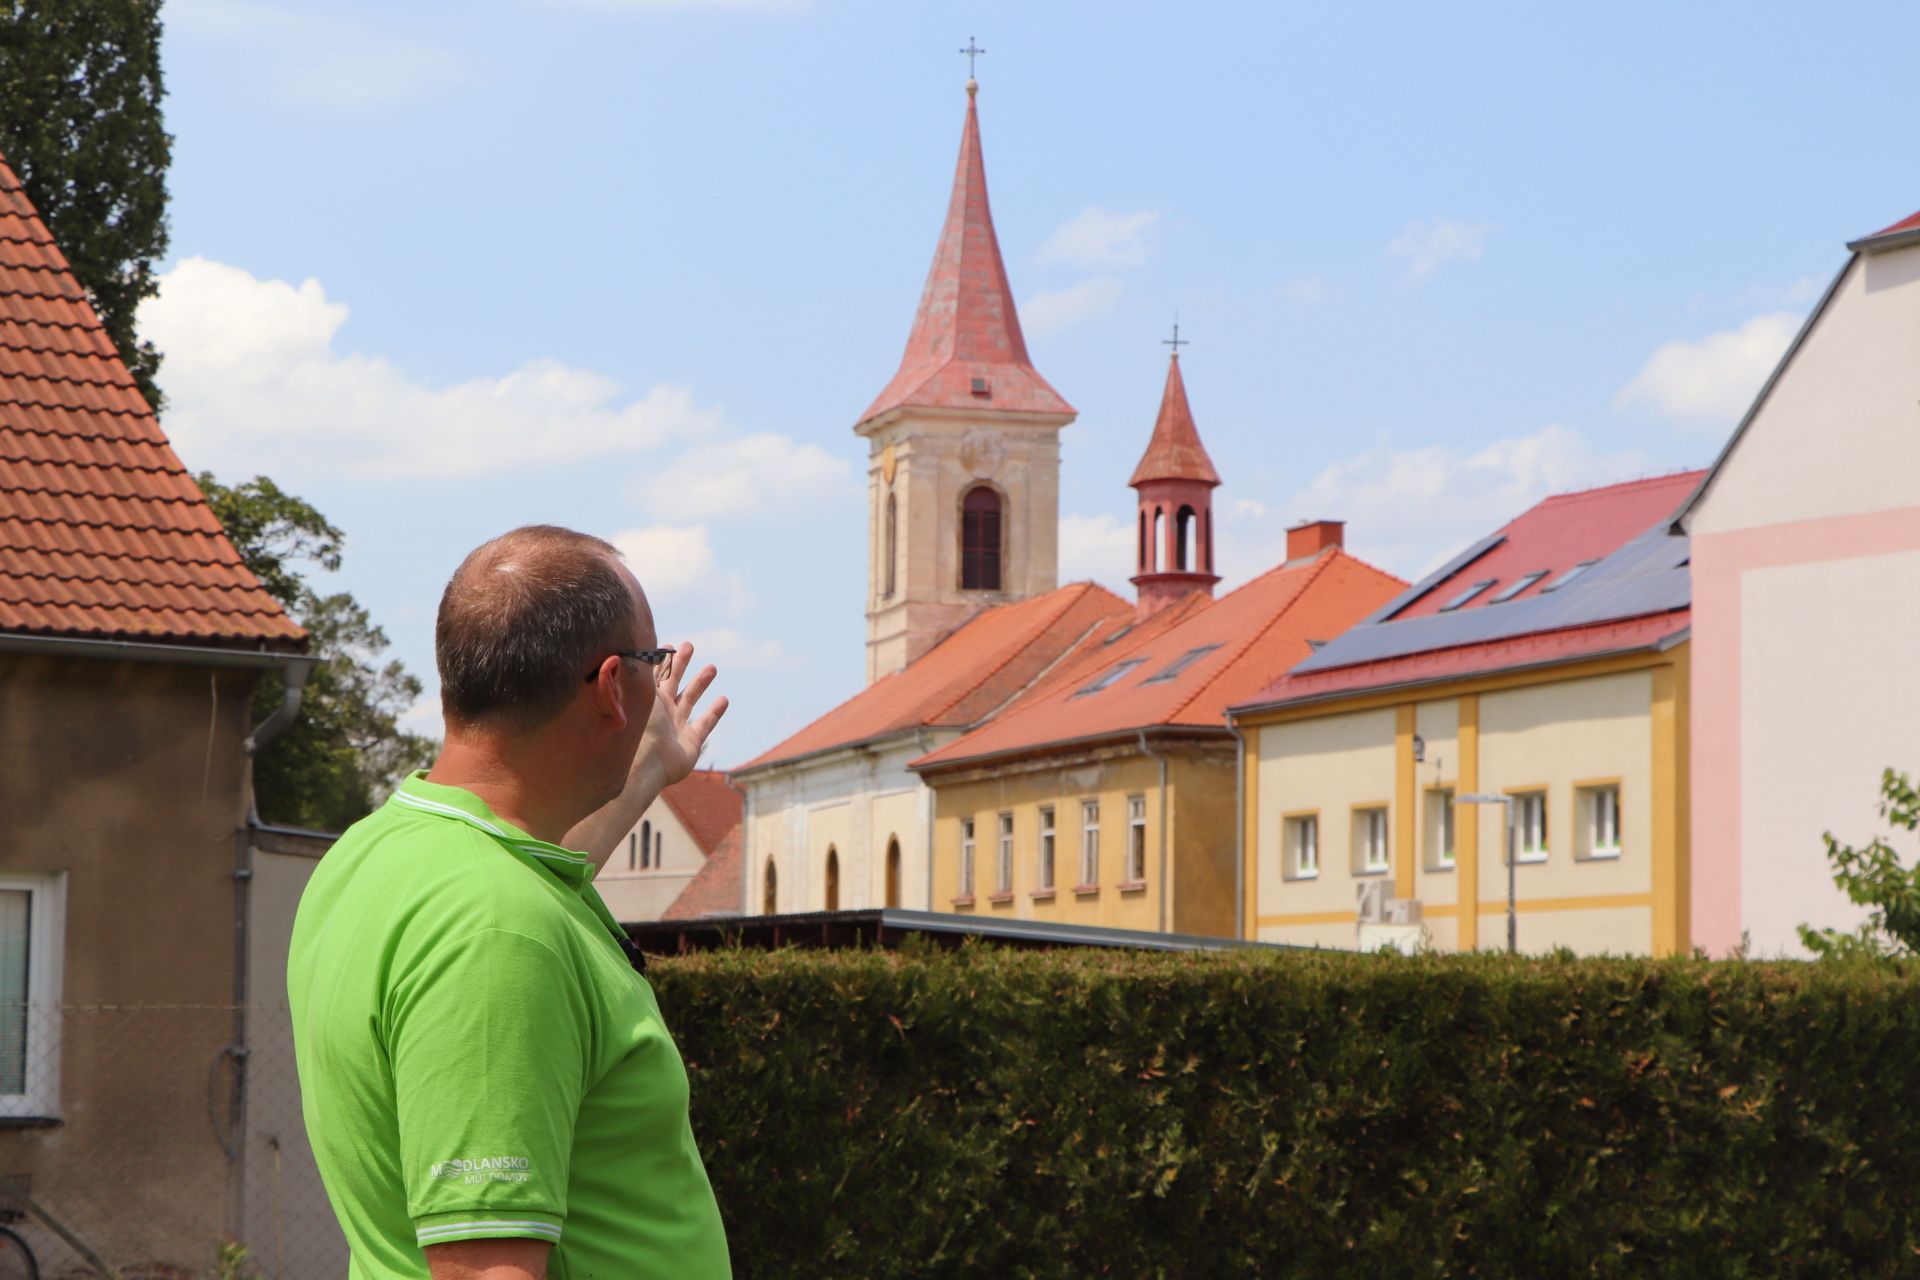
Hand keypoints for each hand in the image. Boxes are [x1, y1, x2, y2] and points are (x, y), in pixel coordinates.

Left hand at [637, 640, 727, 789]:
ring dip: (700, 683)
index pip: (655, 676)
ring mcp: (676, 726)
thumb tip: (627, 649)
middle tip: (689, 646)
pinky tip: (723, 700)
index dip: (662, 660)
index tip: (669, 645)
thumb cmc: (638, 728)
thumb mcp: (638, 694)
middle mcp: (661, 712)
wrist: (646, 762)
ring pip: (690, 699)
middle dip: (681, 664)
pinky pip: (705, 724)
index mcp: (646, 701)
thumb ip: (638, 673)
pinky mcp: (691, 741)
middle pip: (673, 683)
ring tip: (711, 667)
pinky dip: (714, 712)